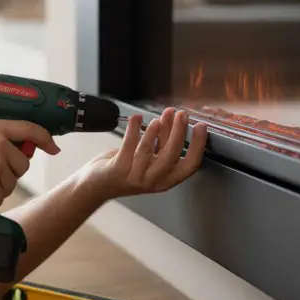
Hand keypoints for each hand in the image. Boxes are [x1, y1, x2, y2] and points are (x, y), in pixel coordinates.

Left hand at [83, 108, 207, 199]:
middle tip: (181, 114)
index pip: (190, 165)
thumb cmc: (127, 169)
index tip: (201, 126)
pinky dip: (134, 128)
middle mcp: (153, 180)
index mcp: (166, 179)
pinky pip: (128, 145)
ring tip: (160, 117)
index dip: (198, 145)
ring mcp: (135, 176)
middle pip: (171, 155)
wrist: (98, 185)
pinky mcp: (118, 169)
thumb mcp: (151, 159)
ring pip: (149, 149)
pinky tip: (137, 118)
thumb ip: (163, 142)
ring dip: (156, 130)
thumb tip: (174, 118)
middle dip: (178, 132)